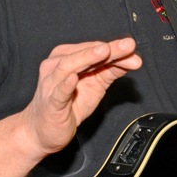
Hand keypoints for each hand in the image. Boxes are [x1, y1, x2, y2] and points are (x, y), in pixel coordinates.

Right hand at [21, 39, 141, 155]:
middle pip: (85, 53)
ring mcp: (51, 84)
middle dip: (108, 49)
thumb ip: (113, 70)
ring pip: (69, 66)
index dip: (116, 48)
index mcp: (69, 58)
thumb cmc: (68, 104)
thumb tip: (134, 59)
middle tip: (127, 45)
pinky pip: (58, 92)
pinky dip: (66, 84)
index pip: (94, 48)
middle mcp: (57, 66)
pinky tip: (74, 78)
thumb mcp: (96, 84)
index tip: (133, 48)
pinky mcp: (50, 103)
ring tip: (104, 52)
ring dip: (88, 58)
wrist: (43, 130)